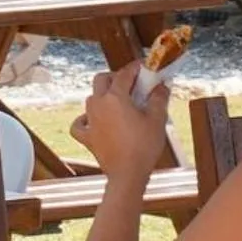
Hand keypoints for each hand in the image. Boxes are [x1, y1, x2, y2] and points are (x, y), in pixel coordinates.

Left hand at [69, 63, 169, 182]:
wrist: (127, 174)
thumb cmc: (144, 146)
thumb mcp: (157, 119)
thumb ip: (159, 98)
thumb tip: (162, 86)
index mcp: (115, 97)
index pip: (124, 74)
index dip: (134, 68)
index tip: (143, 66)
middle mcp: (98, 105)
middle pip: (101, 80)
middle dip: (115, 76)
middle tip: (131, 82)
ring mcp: (90, 121)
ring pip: (91, 98)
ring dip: (103, 95)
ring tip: (119, 101)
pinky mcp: (86, 137)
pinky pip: (79, 123)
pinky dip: (85, 119)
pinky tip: (93, 120)